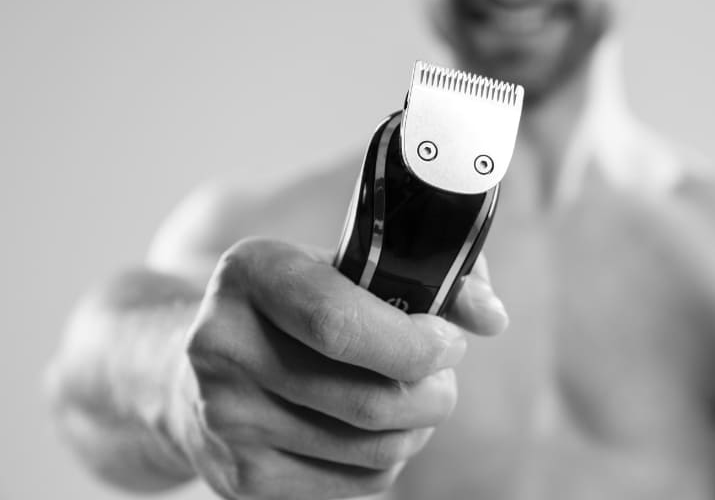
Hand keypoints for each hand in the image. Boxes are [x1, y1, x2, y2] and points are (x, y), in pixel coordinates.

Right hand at [171, 237, 505, 498]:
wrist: (192, 372)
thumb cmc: (294, 308)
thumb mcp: (343, 266)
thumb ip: (427, 274)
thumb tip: (493, 317)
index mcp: (251, 274)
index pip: (339, 322)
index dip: (414, 343)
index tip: (450, 344)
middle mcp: (223, 347)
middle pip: (367, 400)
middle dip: (434, 394)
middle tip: (443, 377)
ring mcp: (228, 420)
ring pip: (371, 449)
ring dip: (419, 428)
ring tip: (418, 400)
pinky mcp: (242, 478)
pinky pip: (356, 484)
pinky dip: (389, 460)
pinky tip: (378, 430)